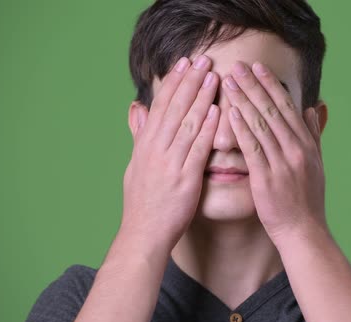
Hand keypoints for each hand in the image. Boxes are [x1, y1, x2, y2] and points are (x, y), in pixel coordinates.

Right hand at [121, 55, 219, 248]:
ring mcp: (169, 164)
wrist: (144, 233)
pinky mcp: (185, 179)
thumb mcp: (134, 164)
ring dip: (200, 98)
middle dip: (189, 82)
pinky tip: (216, 111)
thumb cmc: (142, 201)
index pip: (160, 106)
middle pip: (173, 108)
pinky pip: (197, 149)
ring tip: (212, 76)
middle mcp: (155, 150)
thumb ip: (139, 134)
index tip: (183, 63)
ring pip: (186, 123)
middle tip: (202, 60)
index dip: (173, 83)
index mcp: (144, 145)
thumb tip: (136, 108)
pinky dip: (206, 129)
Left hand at [222, 61, 326, 241]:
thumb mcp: (317, 164)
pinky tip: (231, 113)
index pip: (287, 107)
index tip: (258, 68)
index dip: (272, 85)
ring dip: (244, 100)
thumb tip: (313, 109)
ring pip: (261, 125)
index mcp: (306, 144)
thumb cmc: (307, 199)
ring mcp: (282, 163)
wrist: (304, 230)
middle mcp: (296, 149)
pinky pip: (253, 148)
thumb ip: (313, 134)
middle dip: (254, 85)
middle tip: (238, 66)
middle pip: (273, 110)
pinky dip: (242, 129)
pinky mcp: (267, 178)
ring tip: (229, 82)